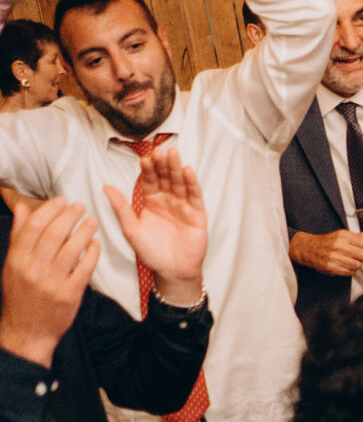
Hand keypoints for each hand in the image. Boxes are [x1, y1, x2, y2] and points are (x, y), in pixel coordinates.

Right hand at [0, 198, 98, 365]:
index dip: (50, 210)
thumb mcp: (12, 265)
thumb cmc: (21, 294)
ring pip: (71, 249)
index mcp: (17, 259)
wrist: (27, 331)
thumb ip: (19, 237)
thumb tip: (23, 208)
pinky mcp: (69, 295)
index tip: (62, 200)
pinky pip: (84, 268)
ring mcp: (52, 282)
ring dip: (84, 231)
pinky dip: (91, 253)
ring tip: (92, 221)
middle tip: (80, 206)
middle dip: (69, 216)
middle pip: (53, 234)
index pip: (34, 227)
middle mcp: (33, 269)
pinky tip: (96, 244)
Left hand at [104, 146, 204, 300]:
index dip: (147, 169)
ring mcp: (183, 206)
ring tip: (172, 153)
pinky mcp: (197, 214)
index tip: (144, 158)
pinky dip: (192, 182)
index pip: (148, 181)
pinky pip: (194, 195)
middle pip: (165, 177)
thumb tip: (105, 187)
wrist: (172, 271)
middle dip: (162, 164)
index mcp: (150, 202)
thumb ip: (121, 208)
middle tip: (159, 151)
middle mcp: (167, 201)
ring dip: (176, 167)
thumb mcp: (131, 229)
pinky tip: (187, 170)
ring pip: (179, 182)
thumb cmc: (151, 252)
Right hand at [291, 229, 362, 276]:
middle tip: (359, 255)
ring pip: (358, 265)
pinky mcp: (330, 268)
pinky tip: (345, 265)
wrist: (308, 249)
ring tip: (350, 260)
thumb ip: (362, 236)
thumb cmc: (329, 242)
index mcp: (343, 236)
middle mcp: (338, 246)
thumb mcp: (345, 235)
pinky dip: (350, 270)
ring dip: (357, 264)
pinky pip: (350, 272)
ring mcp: (334, 257)